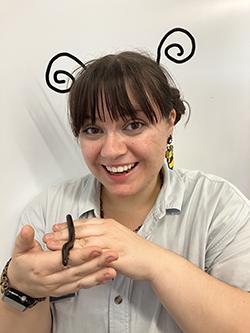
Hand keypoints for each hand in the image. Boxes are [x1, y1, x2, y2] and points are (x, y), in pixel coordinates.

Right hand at [7, 225, 117, 297]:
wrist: (21, 285)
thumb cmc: (22, 266)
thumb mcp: (19, 250)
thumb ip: (24, 239)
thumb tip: (27, 229)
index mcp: (41, 267)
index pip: (64, 260)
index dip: (81, 254)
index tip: (96, 246)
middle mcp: (52, 279)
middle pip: (77, 270)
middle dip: (97, 262)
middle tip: (112, 254)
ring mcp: (60, 285)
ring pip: (82, 279)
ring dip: (99, 273)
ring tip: (114, 266)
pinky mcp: (66, 289)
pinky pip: (82, 285)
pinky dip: (95, 281)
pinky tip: (107, 275)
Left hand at [44, 218, 162, 280]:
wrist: (152, 258)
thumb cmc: (134, 249)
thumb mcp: (117, 236)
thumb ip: (103, 234)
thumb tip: (89, 236)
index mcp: (108, 224)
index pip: (84, 223)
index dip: (67, 226)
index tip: (54, 228)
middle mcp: (108, 229)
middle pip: (81, 231)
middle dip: (62, 234)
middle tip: (47, 236)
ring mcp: (111, 241)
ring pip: (85, 241)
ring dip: (67, 244)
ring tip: (52, 247)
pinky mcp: (114, 254)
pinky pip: (94, 255)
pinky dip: (80, 256)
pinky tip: (70, 260)